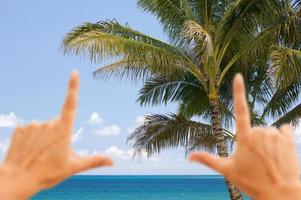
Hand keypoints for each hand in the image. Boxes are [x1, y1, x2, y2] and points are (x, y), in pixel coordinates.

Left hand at [0, 72, 111, 199]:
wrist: (17, 180)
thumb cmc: (48, 174)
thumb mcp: (73, 168)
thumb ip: (94, 161)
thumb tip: (113, 162)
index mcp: (63, 131)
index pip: (70, 105)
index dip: (73, 87)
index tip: (74, 72)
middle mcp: (48, 124)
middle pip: (58, 124)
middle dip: (58, 135)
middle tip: (53, 153)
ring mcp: (33, 125)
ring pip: (44, 127)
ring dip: (44, 137)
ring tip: (40, 154)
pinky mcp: (20, 128)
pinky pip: (31, 130)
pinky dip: (32, 138)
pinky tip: (29, 150)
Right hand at [189, 74, 300, 199]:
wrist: (281, 194)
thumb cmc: (252, 182)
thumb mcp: (227, 170)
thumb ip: (207, 160)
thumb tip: (189, 156)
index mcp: (245, 137)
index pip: (240, 109)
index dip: (238, 91)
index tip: (238, 76)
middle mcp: (260, 131)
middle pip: (253, 129)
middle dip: (253, 141)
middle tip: (255, 160)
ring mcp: (276, 135)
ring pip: (267, 131)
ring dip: (266, 142)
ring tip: (268, 160)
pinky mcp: (289, 139)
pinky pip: (283, 130)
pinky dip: (280, 138)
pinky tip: (279, 152)